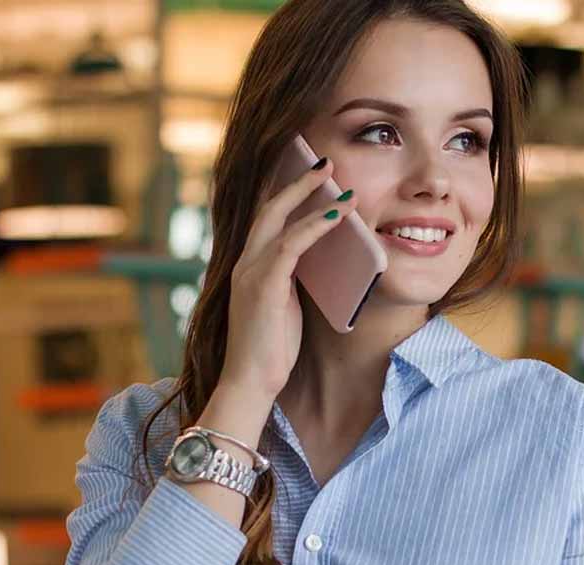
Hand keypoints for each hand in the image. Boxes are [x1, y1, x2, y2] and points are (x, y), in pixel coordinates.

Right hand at [220, 158, 357, 402]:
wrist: (251, 382)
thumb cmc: (272, 349)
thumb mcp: (286, 305)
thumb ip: (294, 279)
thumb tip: (320, 260)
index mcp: (250, 267)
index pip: (266, 220)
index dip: (287, 194)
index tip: (311, 175)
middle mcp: (246, 263)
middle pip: (269, 208)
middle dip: (297, 182)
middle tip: (325, 162)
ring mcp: (251, 272)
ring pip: (279, 220)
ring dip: (311, 196)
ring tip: (338, 180)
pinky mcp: (263, 285)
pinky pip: (292, 245)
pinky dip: (316, 226)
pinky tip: (337, 215)